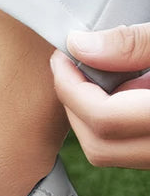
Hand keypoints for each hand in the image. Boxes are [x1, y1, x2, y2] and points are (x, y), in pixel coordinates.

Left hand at [50, 24, 149, 167]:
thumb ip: (136, 44)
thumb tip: (81, 46)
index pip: (102, 119)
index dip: (71, 88)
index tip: (61, 59)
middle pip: (98, 145)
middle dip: (75, 106)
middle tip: (72, 68)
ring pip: (110, 151)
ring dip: (94, 115)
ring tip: (107, 75)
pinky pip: (128, 148)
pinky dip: (115, 122)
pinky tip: (128, 90)